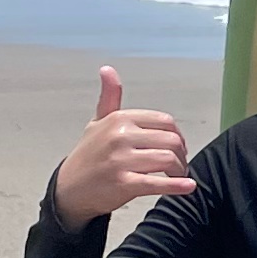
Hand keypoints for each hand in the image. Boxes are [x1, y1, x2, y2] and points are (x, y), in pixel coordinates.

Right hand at [51, 65, 195, 228]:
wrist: (69, 188)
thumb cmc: (89, 154)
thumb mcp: (97, 122)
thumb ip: (110, 97)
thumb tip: (107, 69)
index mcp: (119, 119)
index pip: (165, 121)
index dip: (178, 135)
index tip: (178, 147)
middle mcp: (120, 136)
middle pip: (170, 140)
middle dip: (181, 154)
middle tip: (180, 164)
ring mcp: (121, 160)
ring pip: (168, 160)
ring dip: (180, 170)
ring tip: (178, 176)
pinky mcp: (123, 183)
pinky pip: (157, 183)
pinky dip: (177, 186)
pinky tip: (187, 187)